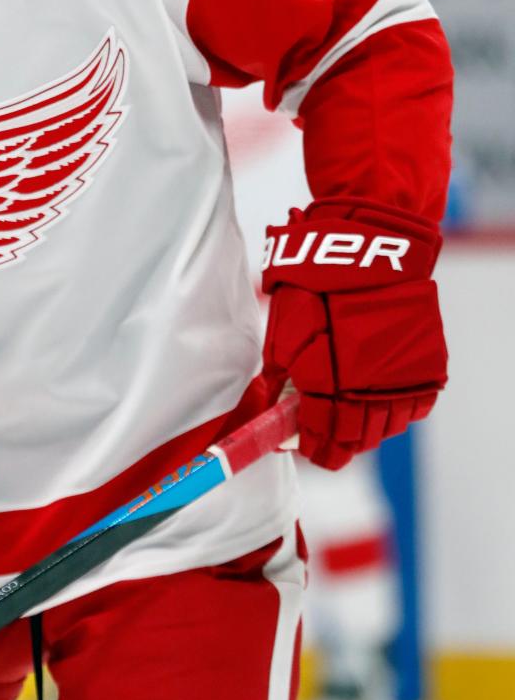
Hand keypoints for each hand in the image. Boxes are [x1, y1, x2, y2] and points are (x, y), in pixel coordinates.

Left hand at [261, 198, 447, 469]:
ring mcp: (403, 382)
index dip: (309, 447)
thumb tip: (273, 408)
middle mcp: (369, 393)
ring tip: (351, 411)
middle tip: (324, 431)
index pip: (321, 441)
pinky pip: (414, 405)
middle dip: (336, 441)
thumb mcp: (283, 333)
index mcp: (328, 388)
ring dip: (367, 426)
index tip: (302, 444)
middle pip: (356, 441)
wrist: (369, 251)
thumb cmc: (316, 288)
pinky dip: (397, 408)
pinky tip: (380, 396)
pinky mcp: (426, 368)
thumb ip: (280, 378)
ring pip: (387, 427)